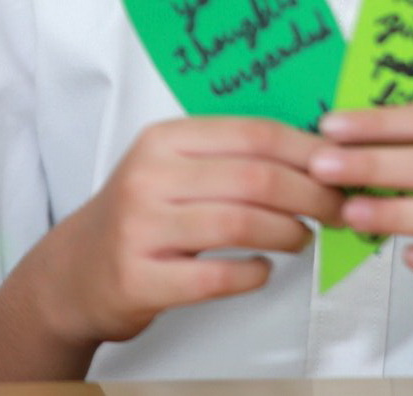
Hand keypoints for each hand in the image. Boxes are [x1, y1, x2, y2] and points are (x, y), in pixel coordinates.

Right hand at [36, 116, 343, 347]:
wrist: (74, 271)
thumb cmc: (141, 213)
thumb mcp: (173, 165)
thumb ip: (229, 154)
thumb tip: (313, 150)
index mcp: (165, 139)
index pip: (254, 134)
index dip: (306, 150)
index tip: (339, 165)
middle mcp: (150, 176)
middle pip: (255, 178)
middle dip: (310, 194)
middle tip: (336, 208)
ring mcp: (142, 228)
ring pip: (240, 223)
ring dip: (288, 232)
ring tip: (303, 237)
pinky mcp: (140, 278)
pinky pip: (216, 276)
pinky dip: (253, 273)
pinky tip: (264, 269)